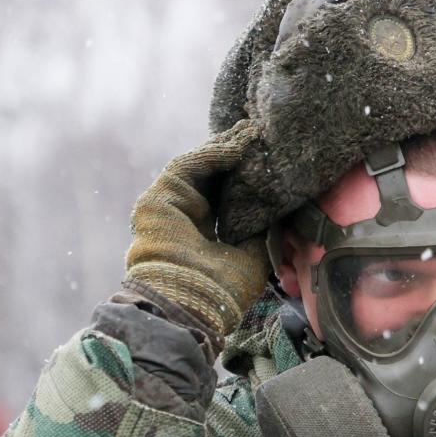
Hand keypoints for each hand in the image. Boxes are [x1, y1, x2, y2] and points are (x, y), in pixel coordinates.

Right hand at [125, 120, 269, 339]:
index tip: (269, 160)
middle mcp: (188, 220)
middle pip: (213, 178)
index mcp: (208, 236)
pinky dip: (211, 154)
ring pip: (199, 168)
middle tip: (259, 136)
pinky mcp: (157, 199)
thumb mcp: (253, 255)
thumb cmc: (223, 290)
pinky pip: (187, 167)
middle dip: (236, 156)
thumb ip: (260, 229)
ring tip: (250, 133)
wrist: (193, 302)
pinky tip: (236, 145)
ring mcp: (171, 208)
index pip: (228, 197)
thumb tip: (278, 206)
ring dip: (225, 148)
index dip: (246, 178)